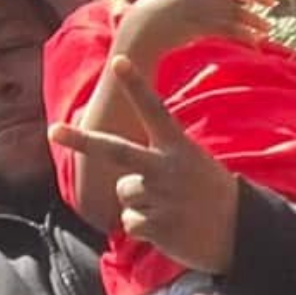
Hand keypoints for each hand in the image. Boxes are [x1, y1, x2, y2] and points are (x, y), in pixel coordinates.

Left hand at [50, 57, 239, 274]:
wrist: (241, 232)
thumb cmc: (209, 193)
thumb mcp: (191, 162)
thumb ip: (157, 158)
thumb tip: (121, 175)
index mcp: (177, 147)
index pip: (154, 110)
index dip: (135, 86)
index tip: (119, 62)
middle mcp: (166, 168)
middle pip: (115, 151)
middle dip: (82, 140)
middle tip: (54, 130)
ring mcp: (161, 198)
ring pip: (124, 193)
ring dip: (138, 203)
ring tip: (166, 208)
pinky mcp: (158, 226)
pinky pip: (130, 222)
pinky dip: (142, 228)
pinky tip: (167, 227)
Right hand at [117, 0, 274, 65]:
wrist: (141, 30)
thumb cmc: (150, 16)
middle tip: (272, 0)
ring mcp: (202, 3)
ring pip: (237, 10)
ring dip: (255, 20)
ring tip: (267, 29)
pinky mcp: (204, 23)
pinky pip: (231, 28)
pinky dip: (245, 35)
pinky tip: (255, 42)